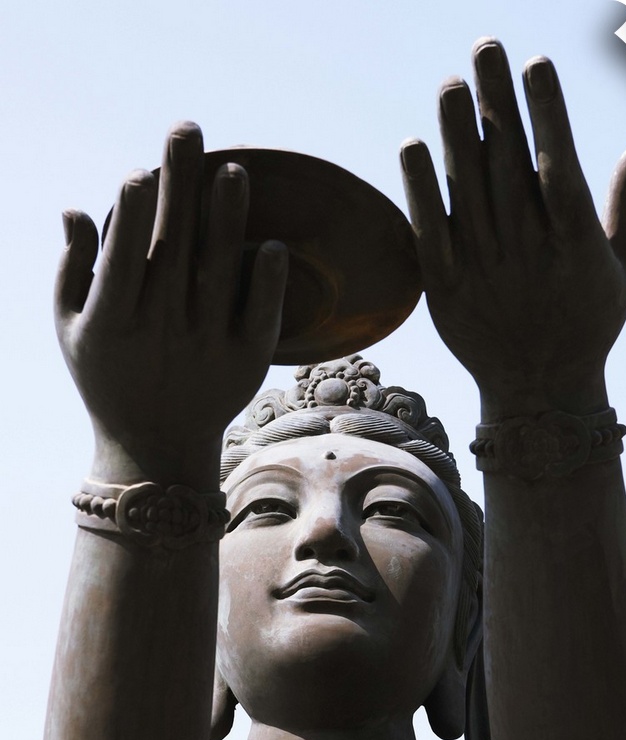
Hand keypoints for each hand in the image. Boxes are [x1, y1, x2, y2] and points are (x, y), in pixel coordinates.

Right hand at [55, 122, 287, 488]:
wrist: (156, 446)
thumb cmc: (108, 376)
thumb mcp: (72, 330)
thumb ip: (73, 270)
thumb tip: (76, 207)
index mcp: (114, 322)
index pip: (123, 260)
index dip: (131, 216)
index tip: (139, 173)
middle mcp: (162, 331)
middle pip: (175, 248)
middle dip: (180, 185)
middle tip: (188, 129)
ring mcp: (207, 346)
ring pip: (221, 274)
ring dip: (228, 220)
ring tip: (235, 170)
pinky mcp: (246, 361)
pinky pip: (261, 316)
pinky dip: (269, 282)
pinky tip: (274, 245)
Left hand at [400, 39, 625, 420]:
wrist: (540, 391)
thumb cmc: (588, 323)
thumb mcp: (621, 268)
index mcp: (575, 243)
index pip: (558, 166)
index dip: (546, 114)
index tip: (535, 65)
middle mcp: (528, 251)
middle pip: (508, 166)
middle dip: (497, 103)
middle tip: (486, 46)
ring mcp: (484, 271)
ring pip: (468, 192)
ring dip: (457, 134)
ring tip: (451, 83)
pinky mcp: (446, 291)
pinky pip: (431, 234)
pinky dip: (421, 191)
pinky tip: (414, 147)